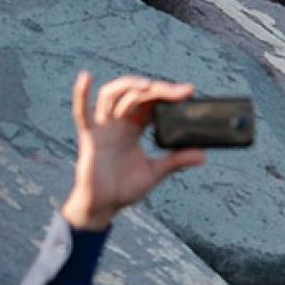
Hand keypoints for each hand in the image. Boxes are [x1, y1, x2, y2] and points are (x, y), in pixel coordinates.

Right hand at [60, 72, 206, 231]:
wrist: (101, 207)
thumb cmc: (123, 189)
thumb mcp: (154, 173)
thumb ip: (176, 161)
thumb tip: (203, 156)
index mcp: (134, 128)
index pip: (153, 102)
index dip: (169, 94)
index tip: (189, 92)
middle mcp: (119, 123)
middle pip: (137, 95)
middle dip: (159, 89)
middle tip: (181, 91)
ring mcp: (103, 127)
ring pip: (113, 94)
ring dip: (130, 85)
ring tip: (149, 85)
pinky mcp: (90, 137)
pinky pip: (82, 113)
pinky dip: (81, 94)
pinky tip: (85, 77)